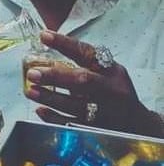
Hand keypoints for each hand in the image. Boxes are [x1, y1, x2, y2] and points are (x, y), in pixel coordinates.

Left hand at [25, 31, 151, 133]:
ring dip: (50, 97)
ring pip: (74, 105)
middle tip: (33, 73)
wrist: (136, 124)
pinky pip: (72, 124)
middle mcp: (109, 90)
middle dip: (56, 76)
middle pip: (83, 81)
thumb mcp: (108, 72)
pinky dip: (54, 118)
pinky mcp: (96, 130)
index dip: (65, 44)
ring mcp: (104, 112)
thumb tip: (50, 51)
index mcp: (112, 71)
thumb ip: (85, 62)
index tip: (44, 36)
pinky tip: (40, 110)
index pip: (88, 53)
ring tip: (30, 91)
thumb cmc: (114, 91)